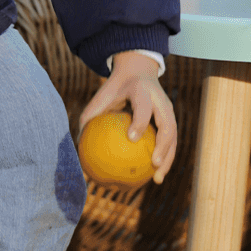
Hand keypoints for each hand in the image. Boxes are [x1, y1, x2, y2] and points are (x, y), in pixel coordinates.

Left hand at [77, 51, 177, 183]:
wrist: (137, 71)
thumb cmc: (114, 88)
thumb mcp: (101, 96)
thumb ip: (90, 116)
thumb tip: (77, 144)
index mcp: (141, 91)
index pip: (143, 107)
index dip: (139, 122)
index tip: (131, 138)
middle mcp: (160, 100)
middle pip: (167, 124)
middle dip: (163, 144)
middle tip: (153, 163)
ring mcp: (168, 109)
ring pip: (173, 136)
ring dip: (168, 158)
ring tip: (157, 179)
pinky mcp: (171, 118)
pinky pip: (171, 140)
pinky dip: (165, 158)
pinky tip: (154, 176)